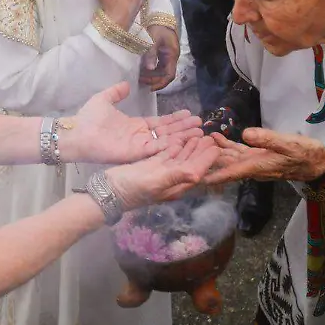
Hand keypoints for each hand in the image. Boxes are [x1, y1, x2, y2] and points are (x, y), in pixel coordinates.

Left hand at [63, 82, 203, 163]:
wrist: (76, 133)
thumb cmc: (88, 118)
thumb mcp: (104, 99)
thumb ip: (116, 93)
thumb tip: (125, 84)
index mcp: (135, 126)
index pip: (160, 123)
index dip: (175, 119)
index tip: (189, 113)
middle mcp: (140, 137)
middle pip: (167, 132)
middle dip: (184, 128)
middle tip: (200, 124)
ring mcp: (139, 146)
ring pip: (166, 141)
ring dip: (182, 136)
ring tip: (198, 131)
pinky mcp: (136, 153)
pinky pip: (157, 149)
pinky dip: (170, 145)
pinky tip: (184, 140)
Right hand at [104, 136, 219, 210]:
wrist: (108, 190)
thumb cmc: (132, 187)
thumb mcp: (155, 181)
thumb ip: (177, 176)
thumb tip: (199, 173)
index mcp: (176, 186)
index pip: (196, 170)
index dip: (207, 159)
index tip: (216, 146)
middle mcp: (171, 180)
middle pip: (190, 163)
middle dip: (201, 151)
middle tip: (211, 136)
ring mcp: (161, 172)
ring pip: (180, 158)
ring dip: (190, 147)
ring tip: (200, 134)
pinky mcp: (151, 166)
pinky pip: (167, 155)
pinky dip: (175, 147)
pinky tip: (180, 139)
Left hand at [140, 24, 177, 90]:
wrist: (159, 16)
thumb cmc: (158, 27)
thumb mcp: (153, 39)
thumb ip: (151, 54)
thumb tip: (150, 69)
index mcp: (172, 55)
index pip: (169, 75)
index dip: (160, 83)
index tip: (149, 87)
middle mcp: (171, 58)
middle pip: (165, 75)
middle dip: (154, 80)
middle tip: (141, 82)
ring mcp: (167, 56)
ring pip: (161, 71)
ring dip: (152, 76)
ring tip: (140, 78)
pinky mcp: (162, 53)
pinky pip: (158, 65)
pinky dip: (151, 70)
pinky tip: (142, 70)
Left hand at [205, 129, 324, 184]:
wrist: (318, 162)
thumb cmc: (305, 153)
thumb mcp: (288, 144)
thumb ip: (267, 139)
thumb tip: (245, 134)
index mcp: (256, 166)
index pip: (229, 172)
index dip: (210, 175)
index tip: (193, 178)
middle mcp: (251, 167)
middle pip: (224, 166)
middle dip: (206, 161)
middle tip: (186, 154)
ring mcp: (253, 161)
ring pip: (228, 158)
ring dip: (213, 151)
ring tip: (195, 140)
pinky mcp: (257, 155)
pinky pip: (237, 152)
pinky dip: (225, 145)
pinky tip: (215, 137)